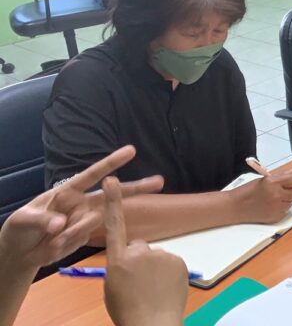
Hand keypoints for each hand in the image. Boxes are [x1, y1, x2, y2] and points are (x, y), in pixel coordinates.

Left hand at [0, 145, 161, 271]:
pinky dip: (66, 245)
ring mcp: (83, 221)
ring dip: (72, 234)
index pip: (92, 174)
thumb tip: (62, 223)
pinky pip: (82, 240)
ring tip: (51, 243)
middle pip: (112, 195)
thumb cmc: (20, 228)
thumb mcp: (23, 220)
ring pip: (92, 224)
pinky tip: (52, 247)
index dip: (112, 162)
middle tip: (159, 181)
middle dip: (136, 187)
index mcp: (67, 191)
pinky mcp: (83, 238)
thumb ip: (42, 219)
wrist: (20, 253)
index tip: (131, 150)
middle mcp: (80, 204)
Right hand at [103, 177, 186, 325]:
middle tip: (138, 281)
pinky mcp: (177, 259)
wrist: (152, 323)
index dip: (112, 201)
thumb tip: (128, 258)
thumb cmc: (126, 309)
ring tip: (151, 288)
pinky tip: (164, 288)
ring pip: (155, 256)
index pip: (114, 225)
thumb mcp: (112, 285)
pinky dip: (168, 272)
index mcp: (117, 259)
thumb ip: (119, 265)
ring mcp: (160, 255)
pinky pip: (170, 262)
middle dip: (139, 258)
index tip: (111, 180)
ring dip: (154, 267)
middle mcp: (139, 251)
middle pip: (138, 247)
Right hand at [234, 167, 291, 223]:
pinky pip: (285, 212)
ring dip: (284, 201)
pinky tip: (270, 207)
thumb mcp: (265, 179)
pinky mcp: (275, 217)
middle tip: (279, 191)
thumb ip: (283, 176)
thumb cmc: (248, 191)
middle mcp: (276, 195)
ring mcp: (276, 207)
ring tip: (272, 199)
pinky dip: (280, 209)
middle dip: (289, 192)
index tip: (288, 183)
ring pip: (291, 203)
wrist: (235, 206)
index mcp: (273, 182)